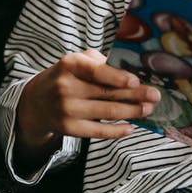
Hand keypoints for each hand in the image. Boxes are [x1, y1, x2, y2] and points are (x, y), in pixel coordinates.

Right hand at [14, 50, 158, 171]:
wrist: (36, 101)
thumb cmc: (64, 76)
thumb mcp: (75, 60)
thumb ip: (97, 61)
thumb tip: (126, 71)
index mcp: (69, 65)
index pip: (96, 71)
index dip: (117, 77)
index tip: (136, 80)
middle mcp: (66, 87)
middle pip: (106, 93)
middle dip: (134, 95)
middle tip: (155, 96)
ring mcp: (67, 109)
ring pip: (106, 112)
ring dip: (130, 112)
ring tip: (147, 109)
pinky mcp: (69, 129)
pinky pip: (97, 131)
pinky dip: (116, 131)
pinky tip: (130, 127)